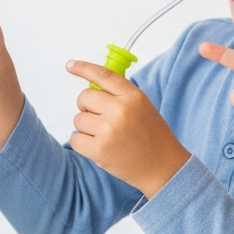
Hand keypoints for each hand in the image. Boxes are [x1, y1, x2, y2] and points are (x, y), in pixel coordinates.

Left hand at [64, 60, 189, 197]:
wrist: (163, 168)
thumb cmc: (152, 137)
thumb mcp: (143, 107)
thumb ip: (120, 96)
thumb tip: (91, 90)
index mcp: (134, 96)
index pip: (103, 75)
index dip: (84, 68)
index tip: (69, 65)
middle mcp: (120, 110)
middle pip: (84, 97)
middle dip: (87, 107)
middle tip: (100, 119)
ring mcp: (108, 130)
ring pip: (78, 120)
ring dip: (87, 128)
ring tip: (106, 137)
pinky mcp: (99, 150)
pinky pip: (76, 139)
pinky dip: (83, 143)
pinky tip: (99, 147)